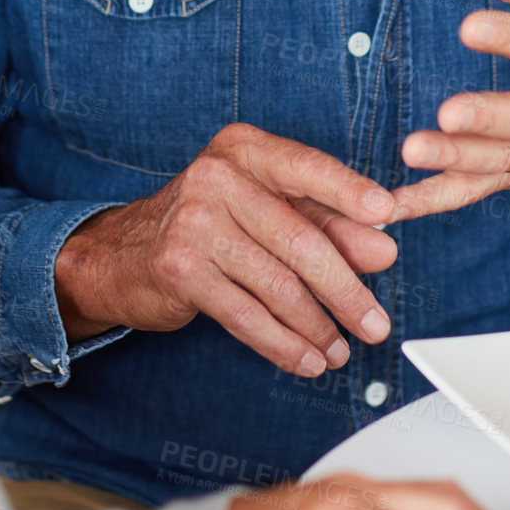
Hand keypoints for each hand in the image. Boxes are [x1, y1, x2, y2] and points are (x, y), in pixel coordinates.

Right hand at [54, 123, 398, 376]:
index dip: (349, 192)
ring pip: (277, 284)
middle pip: (300, 240)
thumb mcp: (264, 210)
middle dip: (346, 289)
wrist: (121, 254)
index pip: (306, 167)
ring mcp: (194, 222)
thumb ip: (325, 223)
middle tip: (376, 323)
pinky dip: (283, 344)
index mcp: (243, 149)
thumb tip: (384, 249)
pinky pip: (247, 315)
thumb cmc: (208, 225)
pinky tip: (305, 360)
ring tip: (341, 351)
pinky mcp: (180, 269)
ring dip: (318, 326)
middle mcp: (216, 177)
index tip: (388, 215)